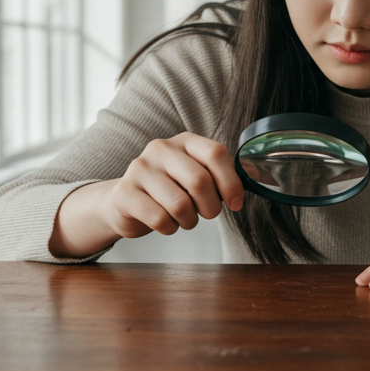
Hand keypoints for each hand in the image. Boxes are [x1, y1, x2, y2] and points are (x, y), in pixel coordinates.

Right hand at [50, 133, 243, 257]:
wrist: (124, 202)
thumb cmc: (168, 191)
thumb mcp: (193, 176)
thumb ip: (217, 178)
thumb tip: (244, 190)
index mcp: (184, 141)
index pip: (216, 153)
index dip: (231, 182)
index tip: (236, 203)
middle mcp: (161, 149)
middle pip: (200, 181)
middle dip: (211, 207)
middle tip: (207, 214)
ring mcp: (140, 169)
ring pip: (180, 204)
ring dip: (189, 221)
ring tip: (184, 218)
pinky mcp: (125, 192)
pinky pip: (159, 218)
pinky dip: (169, 228)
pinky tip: (165, 223)